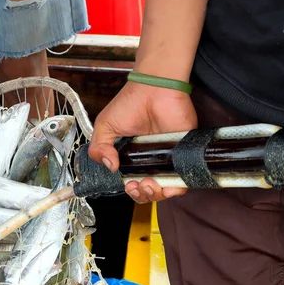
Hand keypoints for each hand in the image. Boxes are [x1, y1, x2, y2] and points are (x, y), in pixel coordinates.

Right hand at [89, 81, 197, 203]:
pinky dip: (175, 188)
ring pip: (165, 189)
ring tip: (147, 184)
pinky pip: (184, 179)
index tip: (126, 184)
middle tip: (135, 185)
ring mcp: (168, 158)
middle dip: (141, 195)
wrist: (154, 89)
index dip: (130, 190)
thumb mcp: (105, 126)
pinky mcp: (184, 153)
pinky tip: (164, 185)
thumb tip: (110, 167)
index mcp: (131, 157)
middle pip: (148, 190)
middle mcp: (150, 160)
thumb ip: (99, 148)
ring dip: (155, 194)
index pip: (132, 182)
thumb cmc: (130, 104)